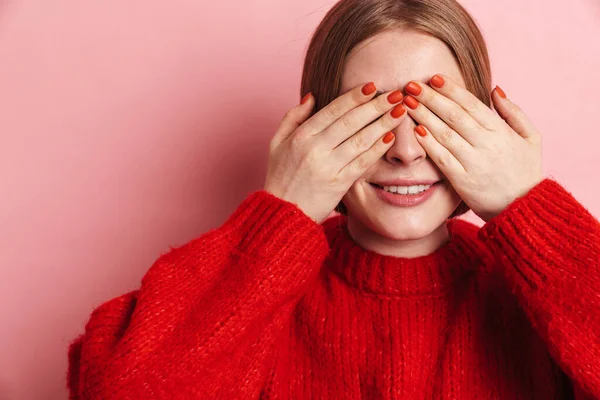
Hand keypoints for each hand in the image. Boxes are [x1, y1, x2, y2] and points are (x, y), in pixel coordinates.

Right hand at [264, 83, 406, 223]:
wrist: (282, 213)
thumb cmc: (279, 177)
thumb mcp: (277, 143)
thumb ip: (292, 117)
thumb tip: (312, 96)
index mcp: (301, 136)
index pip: (333, 110)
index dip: (354, 96)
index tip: (372, 86)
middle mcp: (315, 149)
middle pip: (351, 121)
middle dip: (376, 106)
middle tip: (395, 94)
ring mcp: (328, 167)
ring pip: (360, 140)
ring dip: (383, 124)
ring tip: (400, 111)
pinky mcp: (339, 184)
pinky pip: (362, 163)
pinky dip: (377, 149)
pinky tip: (390, 138)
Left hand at [402, 75, 543, 221]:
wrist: (524, 208)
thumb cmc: (525, 170)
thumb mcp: (531, 137)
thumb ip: (513, 112)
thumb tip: (495, 89)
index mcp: (501, 131)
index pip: (472, 104)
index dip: (451, 89)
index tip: (434, 77)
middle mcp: (487, 144)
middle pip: (454, 115)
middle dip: (431, 98)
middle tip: (411, 84)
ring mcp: (474, 163)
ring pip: (445, 134)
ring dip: (424, 116)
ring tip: (407, 103)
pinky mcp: (463, 181)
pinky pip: (443, 159)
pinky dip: (429, 144)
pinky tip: (416, 131)